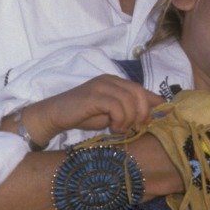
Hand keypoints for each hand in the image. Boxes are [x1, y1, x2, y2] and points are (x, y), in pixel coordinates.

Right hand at [16, 76, 162, 146]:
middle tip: (135, 127)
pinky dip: (119, 120)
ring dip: (128, 119)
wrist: (56, 115)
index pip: (142, 89)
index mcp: (116, 82)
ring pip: (129, 100)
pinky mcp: (93, 95)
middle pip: (139, 92)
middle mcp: (110, 80)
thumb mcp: (111, 113)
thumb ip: (127, 111)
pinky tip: (112, 128)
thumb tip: (148, 118)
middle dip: (142, 113)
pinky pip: (116, 106)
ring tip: (119, 129)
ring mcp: (101, 86)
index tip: (153, 121)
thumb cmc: (83, 116)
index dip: (153, 104)